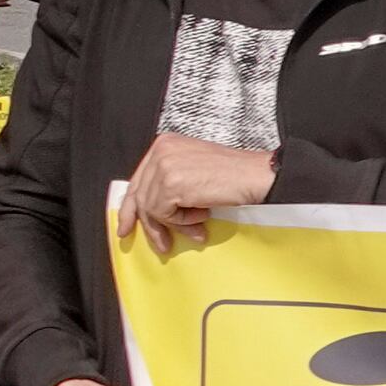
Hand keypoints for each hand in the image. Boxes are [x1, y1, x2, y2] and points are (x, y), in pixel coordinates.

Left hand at [119, 132, 280, 256]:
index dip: (131, 206)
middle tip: (157, 241)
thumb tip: (149, 209)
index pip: (138, 179)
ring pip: (150, 208)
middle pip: (139, 195)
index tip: (128, 223)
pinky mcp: (170, 183)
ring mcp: (164, 166)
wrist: (256, 176)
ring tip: (197, 227)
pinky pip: (163, 214)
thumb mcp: (194, 170)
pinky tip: (202, 215)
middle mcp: (161, 150)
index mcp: (166, 143)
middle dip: (148, 223)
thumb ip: (170, 181)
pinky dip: (182, 221)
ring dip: (175, 224)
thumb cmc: (234, 175)